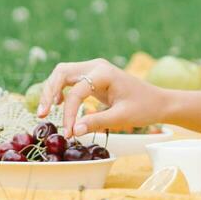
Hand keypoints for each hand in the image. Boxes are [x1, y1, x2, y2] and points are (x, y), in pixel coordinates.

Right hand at [36, 59, 170, 135]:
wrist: (158, 101)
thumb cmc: (143, 108)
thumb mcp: (121, 117)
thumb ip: (96, 122)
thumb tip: (74, 131)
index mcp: (103, 72)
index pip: (76, 92)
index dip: (69, 114)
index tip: (70, 133)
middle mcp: (96, 66)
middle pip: (61, 73)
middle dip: (49, 93)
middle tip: (42, 115)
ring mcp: (94, 69)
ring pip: (62, 74)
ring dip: (51, 91)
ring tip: (44, 113)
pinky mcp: (93, 77)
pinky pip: (70, 80)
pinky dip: (60, 91)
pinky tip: (59, 106)